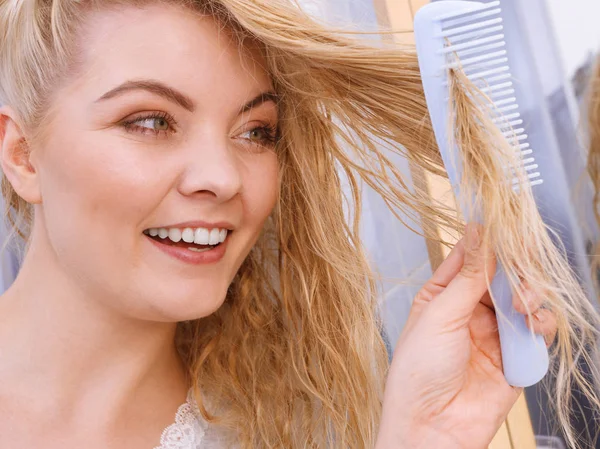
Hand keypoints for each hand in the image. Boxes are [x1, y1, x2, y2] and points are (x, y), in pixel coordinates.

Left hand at [375, 225, 556, 448]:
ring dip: (528, 295)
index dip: (486, 241)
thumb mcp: (440, 315)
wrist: (431, 426)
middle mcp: (468, 311)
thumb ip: (467, 276)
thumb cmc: (418, 371)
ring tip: (522, 304)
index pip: (468, 258)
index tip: (503, 224)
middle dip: (514, 269)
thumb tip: (478, 232)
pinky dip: (540, 323)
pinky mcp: (514, 357)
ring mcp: (493, 334)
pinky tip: (532, 324)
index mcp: (441, 296)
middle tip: (522, 262)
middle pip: (500, 276)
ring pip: (522, 300)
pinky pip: (536, 332)